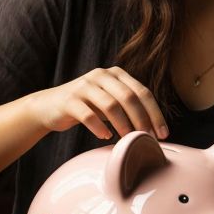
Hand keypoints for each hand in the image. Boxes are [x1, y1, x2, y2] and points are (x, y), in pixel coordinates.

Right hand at [26, 67, 167, 140]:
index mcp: (116, 74)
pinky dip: (99, 128)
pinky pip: (88, 115)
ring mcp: (84, 86)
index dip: (155, 113)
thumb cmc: (88, 106)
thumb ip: (130, 108)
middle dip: (142, 120)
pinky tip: (105, 136)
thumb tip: (156, 130)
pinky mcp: (69, 100)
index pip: (143, 92)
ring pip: (111, 106)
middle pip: (129, 97)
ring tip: (128, 140)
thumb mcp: (111, 101)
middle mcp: (101, 75)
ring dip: (123, 125)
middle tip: (148, 139)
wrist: (50, 106)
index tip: (163, 133)